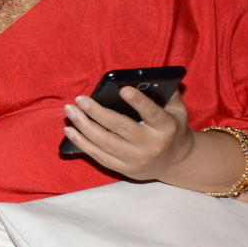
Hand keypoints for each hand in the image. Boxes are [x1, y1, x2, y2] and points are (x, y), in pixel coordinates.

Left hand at [62, 88, 192, 180]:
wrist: (175, 162)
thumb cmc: (171, 129)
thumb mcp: (177, 111)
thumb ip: (166, 93)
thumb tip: (147, 77)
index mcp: (165, 127)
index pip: (152, 113)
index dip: (138, 101)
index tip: (123, 89)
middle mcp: (150, 145)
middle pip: (119, 127)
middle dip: (96, 112)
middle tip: (80, 99)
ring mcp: (135, 159)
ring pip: (104, 142)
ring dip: (83, 126)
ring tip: (70, 111)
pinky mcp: (123, 169)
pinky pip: (98, 156)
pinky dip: (81, 143)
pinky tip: (70, 130)